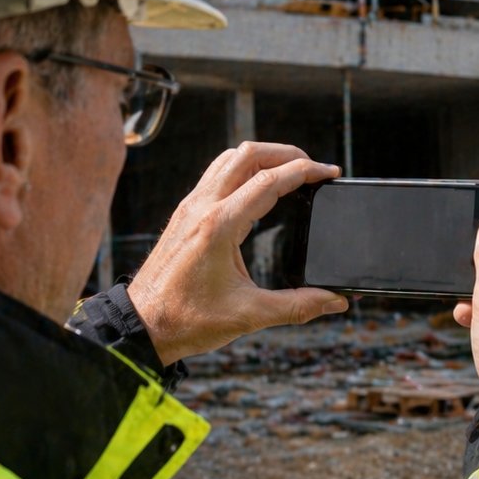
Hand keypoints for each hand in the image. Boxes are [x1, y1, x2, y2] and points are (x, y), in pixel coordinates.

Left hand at [127, 142, 347, 363]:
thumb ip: (298, 306)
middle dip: (287, 153)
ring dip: (263, 156)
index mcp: (219, 226)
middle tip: (313, 167)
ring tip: (290, 170)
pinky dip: (243, 169)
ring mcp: (190, 207)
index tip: (329, 173)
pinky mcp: (185, 214)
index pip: (269, 180)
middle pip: (248, 153)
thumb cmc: (187, 320)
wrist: (142, 325)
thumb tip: (335, 301)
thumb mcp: (249, 315)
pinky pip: (216, 174)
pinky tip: (258, 187)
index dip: (305, 171)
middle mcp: (202, 207)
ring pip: (229, 159)